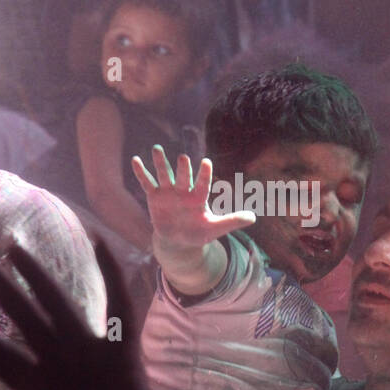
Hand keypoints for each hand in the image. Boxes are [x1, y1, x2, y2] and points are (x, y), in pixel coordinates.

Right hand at [0, 240, 175, 389]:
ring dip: (36, 274)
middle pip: (24, 316)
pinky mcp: (124, 348)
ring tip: (16, 249)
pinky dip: (111, 271)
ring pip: (59, 302)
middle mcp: (62, 358)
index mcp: (35, 385)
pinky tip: (100, 241)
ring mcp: (94, 350)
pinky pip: (120, 302)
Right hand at [131, 147, 255, 248]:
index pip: (202, 184)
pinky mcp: (154, 196)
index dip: (204, 174)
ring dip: (161, 163)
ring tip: (157, 149)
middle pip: (183, 177)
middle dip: (183, 169)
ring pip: (164, 175)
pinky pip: (147, 183)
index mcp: (198, 197)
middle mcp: (183, 190)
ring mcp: (168, 192)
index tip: (206, 163)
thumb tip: (254, 218)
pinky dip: (141, 172)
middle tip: (183, 158)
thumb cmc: (198, 232)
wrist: (178, 241)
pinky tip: (136, 160)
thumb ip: (232, 221)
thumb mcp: (215, 229)